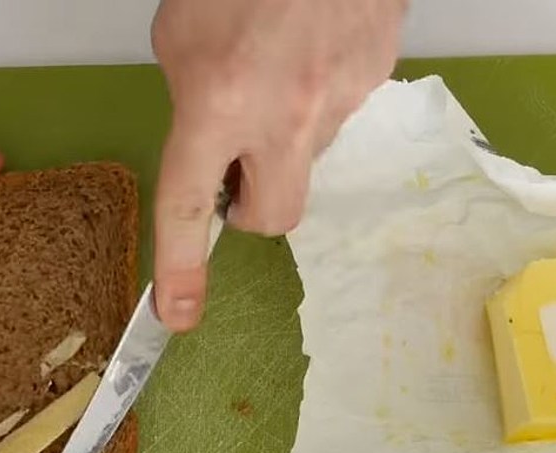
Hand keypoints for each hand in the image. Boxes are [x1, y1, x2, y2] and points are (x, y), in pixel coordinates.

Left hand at [151, 0, 405, 329]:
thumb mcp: (180, 34)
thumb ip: (190, 98)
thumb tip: (210, 132)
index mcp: (218, 103)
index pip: (189, 207)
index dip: (180, 269)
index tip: (177, 315)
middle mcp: (285, 116)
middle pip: (272, 215)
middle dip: (251, 204)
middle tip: (238, 166)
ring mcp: (341, 99)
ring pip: (308, 152)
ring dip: (287, 131)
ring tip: (280, 65)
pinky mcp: (378, 75)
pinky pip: (341, 108)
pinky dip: (320, 90)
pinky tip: (312, 44)